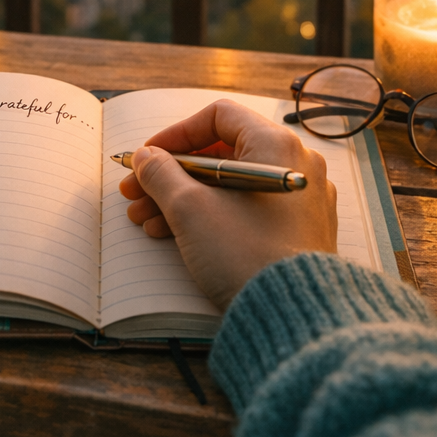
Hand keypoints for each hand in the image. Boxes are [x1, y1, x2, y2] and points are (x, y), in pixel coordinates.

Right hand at [119, 99, 336, 308]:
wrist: (291, 319)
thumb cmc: (244, 255)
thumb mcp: (189, 208)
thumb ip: (161, 173)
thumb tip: (145, 157)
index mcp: (276, 144)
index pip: (218, 116)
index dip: (176, 134)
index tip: (148, 156)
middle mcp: (295, 164)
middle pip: (221, 153)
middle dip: (172, 173)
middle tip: (137, 191)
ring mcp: (299, 198)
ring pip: (230, 184)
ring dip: (183, 196)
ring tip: (145, 219)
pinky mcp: (298, 230)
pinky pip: (247, 208)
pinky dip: (211, 214)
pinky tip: (173, 233)